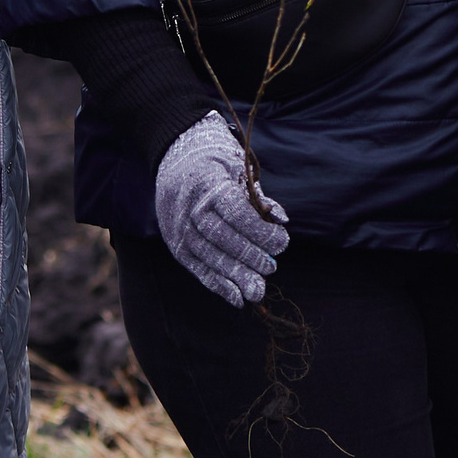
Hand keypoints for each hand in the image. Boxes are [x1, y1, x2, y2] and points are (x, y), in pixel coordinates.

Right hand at [155, 113, 289, 305]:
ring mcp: (178, 227)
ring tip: (258, 289)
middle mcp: (189, 207)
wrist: (176, 158)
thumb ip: (258, 198)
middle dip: (249, 256)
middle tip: (272, 267)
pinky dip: (217, 285)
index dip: (260, 231)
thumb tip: (281, 221)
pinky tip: (237, 299)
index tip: (282, 242)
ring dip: (235, 276)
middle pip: (220, 238)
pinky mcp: (175, 244)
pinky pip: (196, 268)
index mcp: (208, 183)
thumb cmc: (217, 165)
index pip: (235, 213)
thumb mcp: (239, 169)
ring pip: (207, 256)